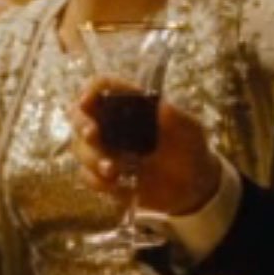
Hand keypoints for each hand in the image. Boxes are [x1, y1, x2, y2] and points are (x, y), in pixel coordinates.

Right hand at [69, 78, 221, 216]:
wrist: (194, 187)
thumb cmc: (191, 150)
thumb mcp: (191, 131)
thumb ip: (179, 118)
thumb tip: (163, 107)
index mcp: (130, 105)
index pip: (102, 87)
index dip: (91, 90)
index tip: (87, 101)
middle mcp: (112, 124)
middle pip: (79, 116)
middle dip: (82, 124)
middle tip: (93, 134)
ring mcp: (106, 150)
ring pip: (80, 148)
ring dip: (92, 158)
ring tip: (114, 171)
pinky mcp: (105, 176)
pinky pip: (88, 176)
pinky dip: (97, 181)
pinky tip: (116, 185)